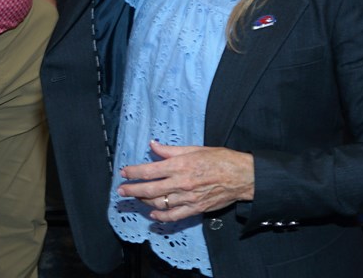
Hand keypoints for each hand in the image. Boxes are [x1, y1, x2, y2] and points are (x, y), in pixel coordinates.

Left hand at [117, 142, 254, 222]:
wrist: (240, 176)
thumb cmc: (219, 159)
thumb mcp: (194, 149)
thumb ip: (171, 150)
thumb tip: (153, 145)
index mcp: (179, 165)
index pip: (150, 170)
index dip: (134, 172)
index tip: (124, 172)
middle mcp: (181, 183)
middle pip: (150, 189)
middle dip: (132, 190)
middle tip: (121, 190)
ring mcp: (187, 198)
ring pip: (159, 203)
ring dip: (144, 201)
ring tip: (136, 197)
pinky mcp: (195, 208)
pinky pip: (174, 216)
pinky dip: (161, 217)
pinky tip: (153, 214)